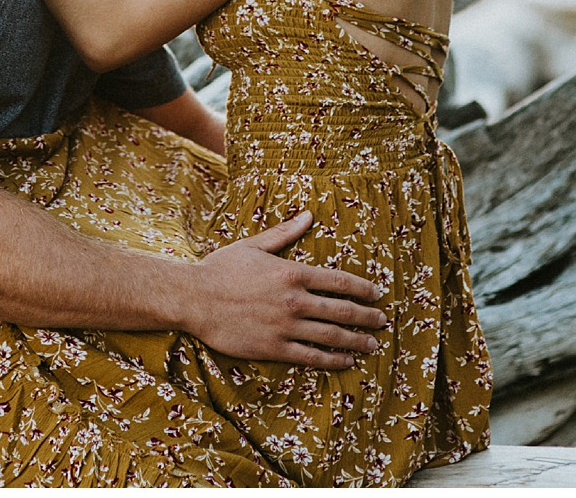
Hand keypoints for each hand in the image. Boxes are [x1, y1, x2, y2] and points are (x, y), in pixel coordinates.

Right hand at [182, 213, 387, 368]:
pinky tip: (346, 362)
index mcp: (292, 273)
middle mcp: (294, 301)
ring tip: (372, 345)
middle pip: (343, 311)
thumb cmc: (220, 269)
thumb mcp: (253, 245)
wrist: (193, 299)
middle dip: (367, 317)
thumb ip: (284, 233)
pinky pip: (311, 357)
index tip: (377, 293)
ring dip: (356, 342)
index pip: (339, 281)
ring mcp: (285, 327)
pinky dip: (332, 361)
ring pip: (331, 337)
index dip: (363, 288)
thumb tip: (308, 214)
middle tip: (383, 321)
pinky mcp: (274, 348)